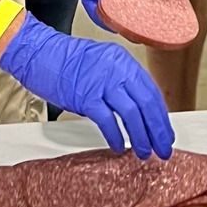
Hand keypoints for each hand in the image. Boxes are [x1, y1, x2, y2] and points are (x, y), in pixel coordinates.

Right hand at [0, 16, 173, 158]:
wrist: (40, 54)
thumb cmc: (67, 62)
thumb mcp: (102, 64)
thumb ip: (120, 82)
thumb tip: (137, 111)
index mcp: (124, 61)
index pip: (151, 91)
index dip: (161, 116)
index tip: (166, 133)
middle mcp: (117, 69)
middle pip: (146, 103)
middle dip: (157, 130)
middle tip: (163, 149)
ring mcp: (101, 82)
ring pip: (131, 113)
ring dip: (141, 136)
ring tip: (145, 152)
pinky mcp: (85, 96)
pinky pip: (107, 120)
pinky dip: (115, 136)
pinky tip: (120, 147)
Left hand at [58, 0, 163, 25]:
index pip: (141, 5)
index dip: (152, 15)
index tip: (163, 24)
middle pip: (127, 14)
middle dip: (137, 25)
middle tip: (150, 33)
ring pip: (112, 16)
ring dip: (122, 25)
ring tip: (136, 32)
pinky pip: (95, 11)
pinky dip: (105, 19)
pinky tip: (116, 24)